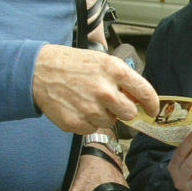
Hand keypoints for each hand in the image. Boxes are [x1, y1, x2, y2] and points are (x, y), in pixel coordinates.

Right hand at [33, 45, 158, 133]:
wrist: (39, 71)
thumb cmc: (72, 64)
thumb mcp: (102, 61)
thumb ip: (122, 79)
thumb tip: (139, 98)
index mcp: (114, 70)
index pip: (145, 92)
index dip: (152, 105)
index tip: (152, 111)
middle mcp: (104, 90)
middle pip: (129, 113)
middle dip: (123, 110)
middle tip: (110, 102)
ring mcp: (90, 108)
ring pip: (110, 122)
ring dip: (103, 115)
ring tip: (88, 100)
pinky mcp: (76, 122)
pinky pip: (92, 129)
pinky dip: (87, 122)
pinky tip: (77, 107)